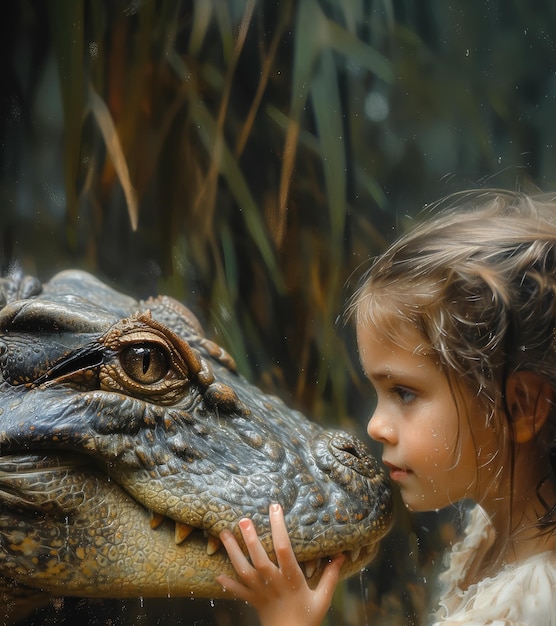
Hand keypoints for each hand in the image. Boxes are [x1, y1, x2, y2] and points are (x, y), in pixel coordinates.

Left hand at [216, 503, 343, 625]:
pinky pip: (238, 592)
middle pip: (260, 560)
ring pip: (244, 571)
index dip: (279, 528)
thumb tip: (341, 555)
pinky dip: (228, 583)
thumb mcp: (323, 598)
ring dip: (233, 552)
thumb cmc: (309, 619)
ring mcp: (261, 593)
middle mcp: (274, 584)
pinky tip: (217, 572)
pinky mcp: (253, 602)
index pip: (285, 550)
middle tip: (243, 519)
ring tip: (224, 533)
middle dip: (251, 540)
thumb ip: (331, 576)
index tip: (275, 509)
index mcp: (292, 580)